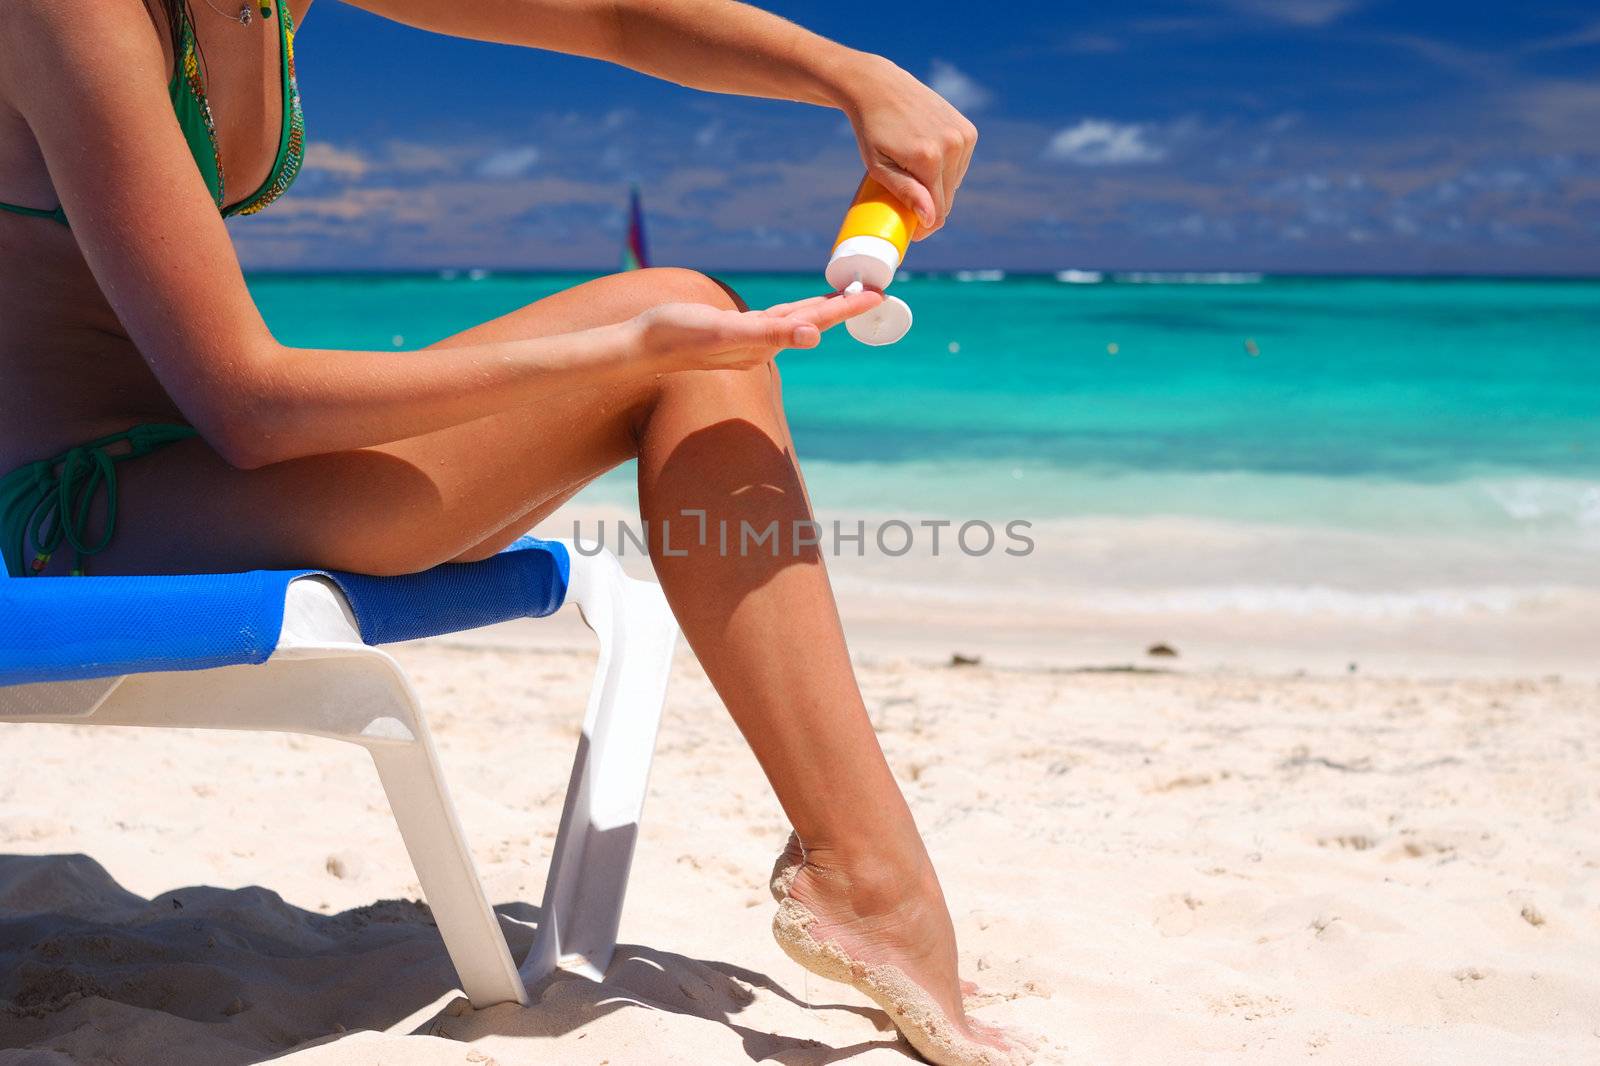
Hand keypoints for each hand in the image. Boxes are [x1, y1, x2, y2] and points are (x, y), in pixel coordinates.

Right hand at [632, 288, 884, 372]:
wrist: (641, 348)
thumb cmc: (679, 337)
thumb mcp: (726, 332)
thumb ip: (770, 334)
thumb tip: (813, 336)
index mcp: (766, 341)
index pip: (815, 321)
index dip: (846, 308)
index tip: (876, 295)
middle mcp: (762, 343)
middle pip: (811, 320)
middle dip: (842, 308)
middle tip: (874, 293)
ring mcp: (747, 340)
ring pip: (794, 321)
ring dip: (821, 309)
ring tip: (845, 298)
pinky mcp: (732, 332)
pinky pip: (774, 320)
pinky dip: (793, 313)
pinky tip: (797, 313)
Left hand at [839, 55, 977, 239]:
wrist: (879, 87)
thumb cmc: (872, 129)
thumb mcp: (878, 166)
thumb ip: (905, 192)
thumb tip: (931, 218)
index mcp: (929, 157)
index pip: (938, 211)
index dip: (925, 228)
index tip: (912, 232)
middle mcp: (952, 145)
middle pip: (948, 199)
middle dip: (930, 207)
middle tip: (906, 202)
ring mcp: (963, 136)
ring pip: (955, 183)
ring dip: (938, 187)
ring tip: (913, 172)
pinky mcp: (968, 130)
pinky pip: (960, 165)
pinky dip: (946, 169)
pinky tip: (927, 158)